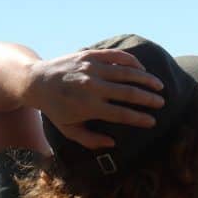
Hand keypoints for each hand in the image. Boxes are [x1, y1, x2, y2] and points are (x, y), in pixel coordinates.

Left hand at [24, 48, 164, 149]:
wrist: (36, 81)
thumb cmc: (55, 109)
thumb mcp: (68, 130)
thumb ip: (90, 140)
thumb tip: (113, 143)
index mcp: (89, 107)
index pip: (122, 114)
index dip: (140, 119)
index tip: (152, 122)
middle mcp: (92, 87)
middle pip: (129, 93)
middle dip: (148, 99)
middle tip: (161, 103)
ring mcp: (92, 68)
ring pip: (127, 73)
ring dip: (146, 79)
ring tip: (158, 86)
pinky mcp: (90, 55)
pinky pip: (117, 56)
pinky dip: (132, 62)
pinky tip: (142, 68)